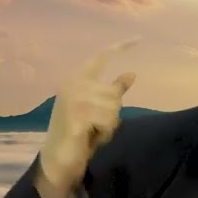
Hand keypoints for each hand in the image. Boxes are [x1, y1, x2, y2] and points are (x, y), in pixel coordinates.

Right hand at [35, 38, 139, 197]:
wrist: (58, 159)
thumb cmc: (79, 134)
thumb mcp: (99, 110)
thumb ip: (112, 91)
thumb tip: (131, 74)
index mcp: (77, 80)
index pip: (99, 58)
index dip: (119, 48)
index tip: (139, 38)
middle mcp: (73, 85)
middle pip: (114, 93)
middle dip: (112, 113)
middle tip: (95, 126)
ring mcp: (74, 100)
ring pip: (114, 108)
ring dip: (109, 125)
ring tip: (92, 132)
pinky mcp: (77, 116)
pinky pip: (109, 121)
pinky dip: (105, 133)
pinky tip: (90, 137)